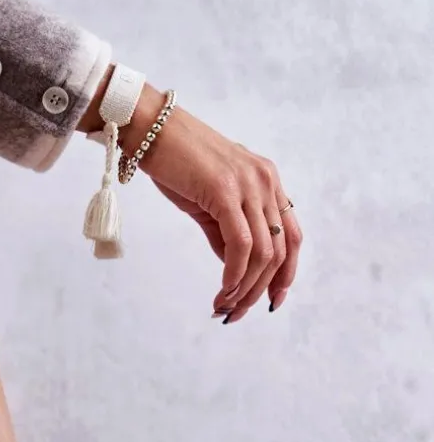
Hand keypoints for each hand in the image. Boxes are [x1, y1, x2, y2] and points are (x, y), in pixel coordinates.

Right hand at [126, 86, 302, 320]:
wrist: (149, 128)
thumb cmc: (175, 162)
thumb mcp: (209, 201)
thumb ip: (226, 232)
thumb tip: (235, 268)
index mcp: (267, 181)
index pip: (292, 236)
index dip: (286, 274)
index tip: (270, 301)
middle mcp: (266, 182)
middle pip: (280, 251)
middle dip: (260, 290)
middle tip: (236, 313)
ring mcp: (249, 185)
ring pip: (263, 253)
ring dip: (244, 289)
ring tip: (224, 307)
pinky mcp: (225, 191)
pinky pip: (241, 245)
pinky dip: (234, 274)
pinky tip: (223, 291)